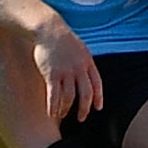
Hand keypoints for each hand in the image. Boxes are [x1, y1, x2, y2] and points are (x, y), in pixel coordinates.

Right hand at [26, 13, 104, 130]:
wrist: (49, 30)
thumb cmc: (63, 40)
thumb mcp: (80, 49)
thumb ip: (84, 63)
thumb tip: (86, 75)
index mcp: (88, 62)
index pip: (97, 83)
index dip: (98, 97)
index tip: (98, 108)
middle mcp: (79, 68)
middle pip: (86, 93)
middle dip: (85, 108)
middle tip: (82, 118)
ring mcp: (66, 72)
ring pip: (69, 97)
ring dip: (66, 109)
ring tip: (63, 114)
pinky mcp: (51, 74)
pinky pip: (54, 96)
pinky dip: (54, 107)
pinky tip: (51, 114)